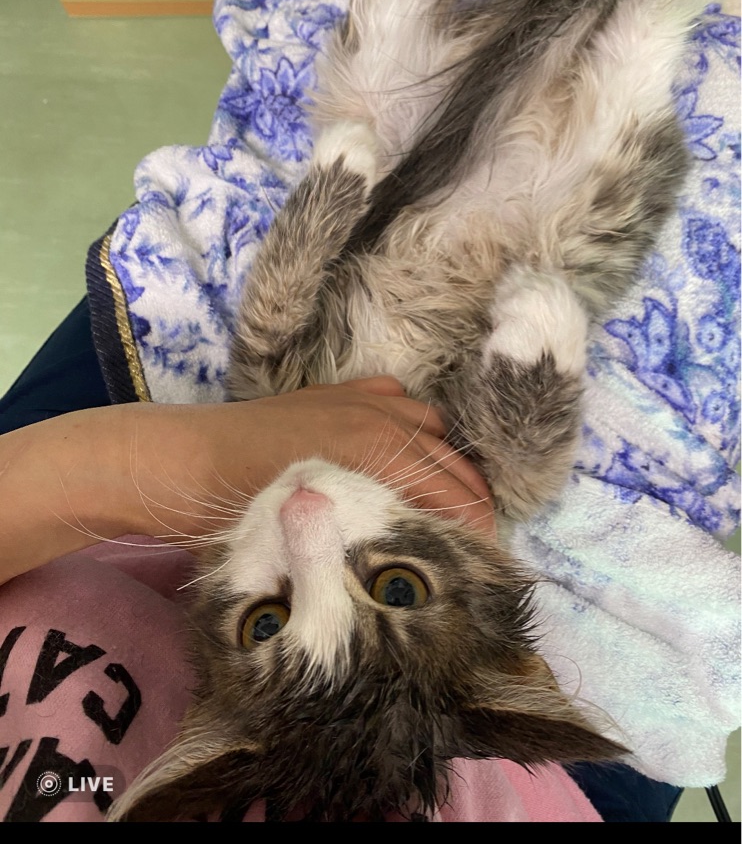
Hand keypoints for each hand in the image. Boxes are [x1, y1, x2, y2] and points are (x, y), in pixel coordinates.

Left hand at [0, 377, 492, 584]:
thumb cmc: (236, 511)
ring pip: (431, 425)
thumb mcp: (308, 538)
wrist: (178, 463)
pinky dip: (413, 425)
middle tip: (476, 546)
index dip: (477, 531)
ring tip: (446, 504)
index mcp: (377, 452)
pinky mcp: (335, 392)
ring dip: (447, 464)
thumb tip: (417, 567)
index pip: (454, 493)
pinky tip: (406, 451)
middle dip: (473, 503)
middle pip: (451, 460)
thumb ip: (372, 541)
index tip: (484, 566)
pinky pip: (396, 399)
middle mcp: (377, 417)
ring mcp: (356, 399)